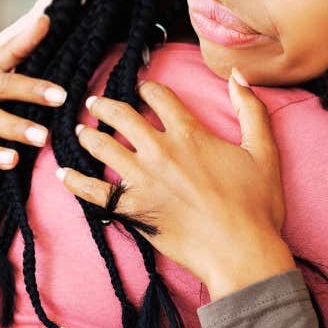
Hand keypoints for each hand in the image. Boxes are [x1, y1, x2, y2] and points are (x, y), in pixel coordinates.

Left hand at [55, 69, 295, 296]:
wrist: (242, 252)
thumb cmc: (257, 205)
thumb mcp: (264, 151)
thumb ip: (251, 109)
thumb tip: (237, 75)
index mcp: (190, 134)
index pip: (159, 97)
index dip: (147, 88)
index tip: (141, 88)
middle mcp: (160, 151)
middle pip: (123, 116)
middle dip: (106, 106)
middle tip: (94, 103)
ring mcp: (142, 180)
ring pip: (103, 148)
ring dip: (88, 135)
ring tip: (79, 131)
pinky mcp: (133, 209)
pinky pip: (93, 192)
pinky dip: (75, 182)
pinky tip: (63, 174)